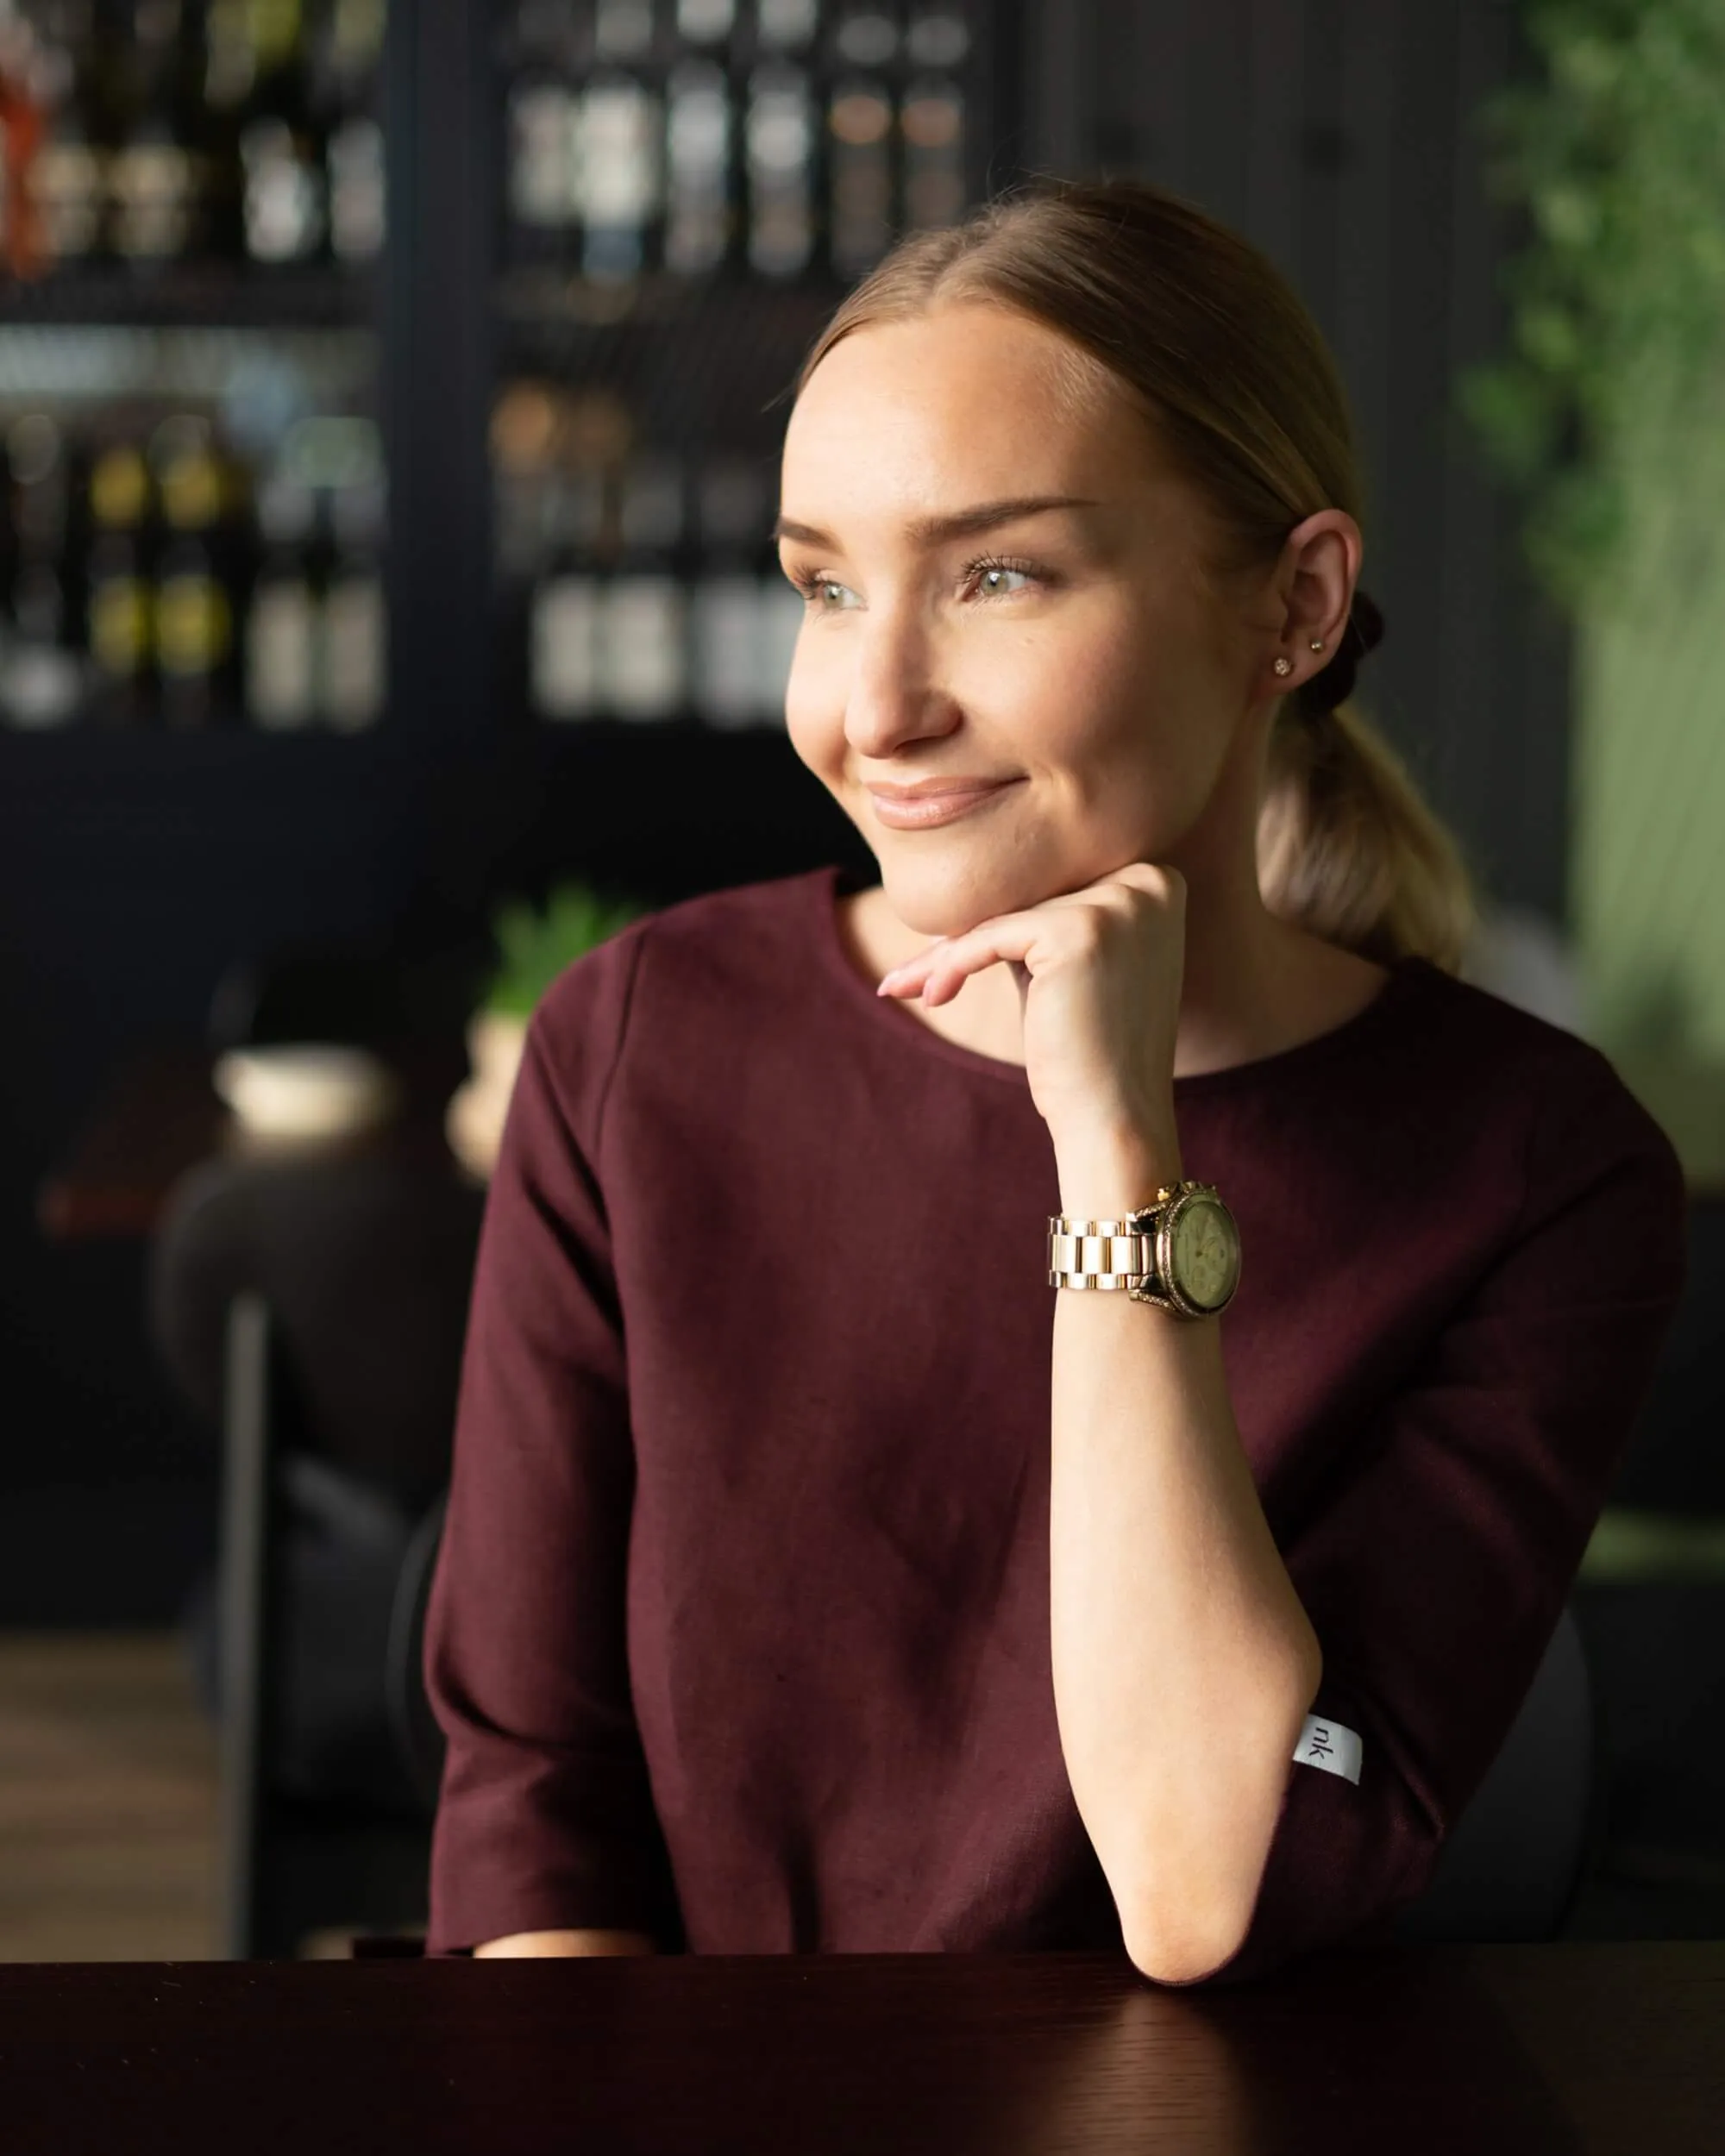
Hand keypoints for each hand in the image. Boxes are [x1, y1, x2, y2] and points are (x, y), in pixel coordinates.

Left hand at [876, 863, 1186, 1198]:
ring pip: (1002, 917)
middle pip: (1026, 899)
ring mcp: (1117, 905)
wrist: (1116, 1118)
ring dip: (942, 956)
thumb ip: (1045, 919)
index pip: (1051, 888)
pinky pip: (990, 937)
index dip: (992, 919)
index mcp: (1158, 883)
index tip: (937, 949)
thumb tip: (972, 888)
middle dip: (960, 937)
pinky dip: (951, 967)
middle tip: (904, 972)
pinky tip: (931, 998)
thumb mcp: (1074, 966)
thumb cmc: (1089, 1050)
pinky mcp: (1079, 931)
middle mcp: (1147, 882)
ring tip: (899, 986)